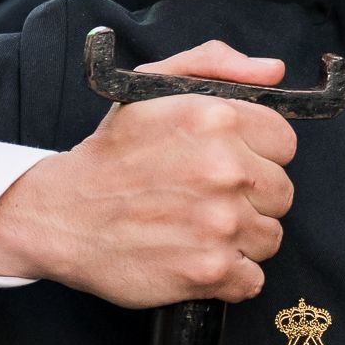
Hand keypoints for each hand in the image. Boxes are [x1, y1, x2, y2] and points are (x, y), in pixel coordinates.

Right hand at [0, 41, 298, 307]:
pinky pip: (253, 280)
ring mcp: (220, 224)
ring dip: (241, 238)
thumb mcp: (152, 85)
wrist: (59, 214)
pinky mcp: (210, 270)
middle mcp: (225, 169)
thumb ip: (216, 65)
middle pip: (281, 193)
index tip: (230, 163)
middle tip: (206, 197)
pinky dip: (229, 276)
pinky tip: (195, 257)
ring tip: (196, 227)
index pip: (284, 142)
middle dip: (251, 197)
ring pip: (270, 237)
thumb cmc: (110, 153)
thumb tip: (273, 71)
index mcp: (216, 118)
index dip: (259, 154)